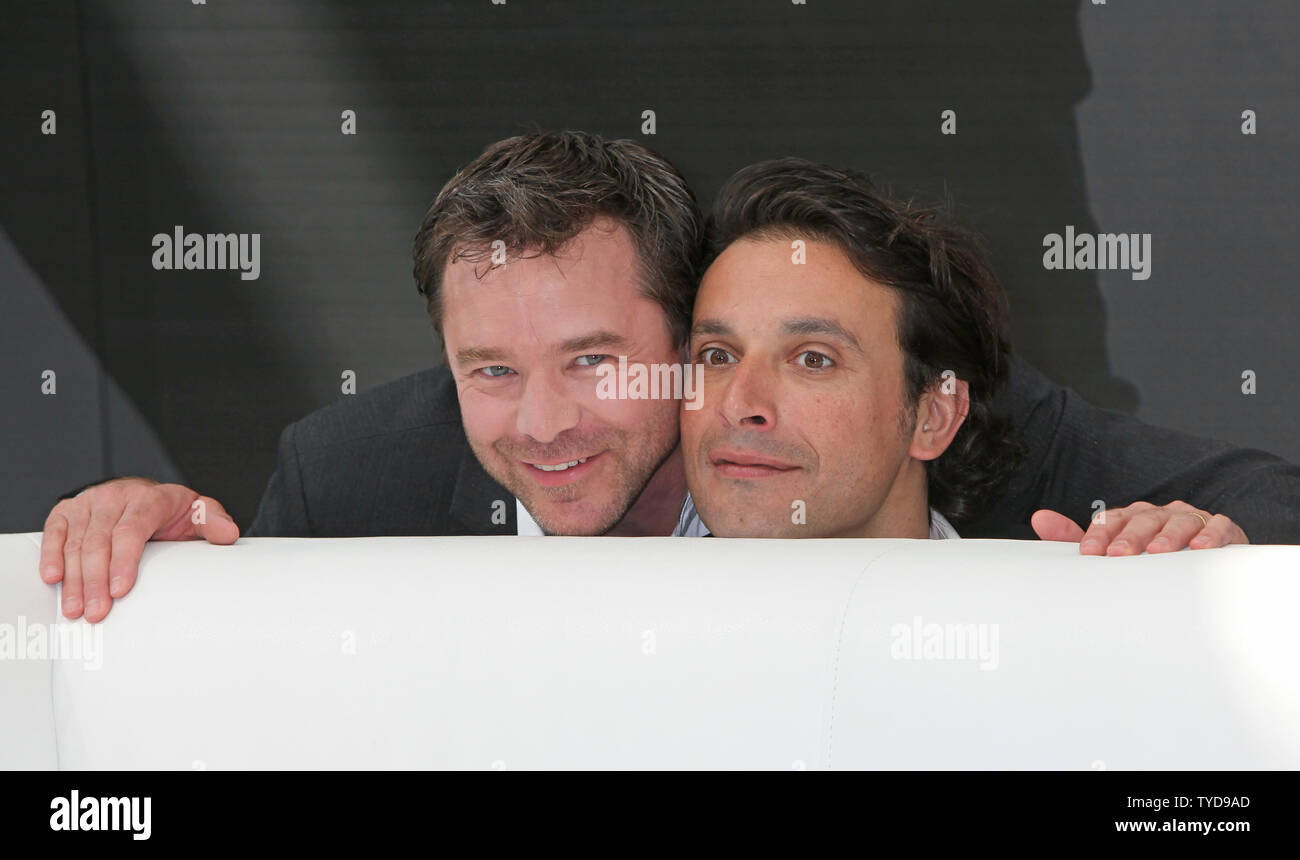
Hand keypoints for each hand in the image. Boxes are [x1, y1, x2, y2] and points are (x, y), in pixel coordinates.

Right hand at [39, 477, 239, 621]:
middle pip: (100, 542)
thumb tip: (228, 534)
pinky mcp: (67, 510)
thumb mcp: (197, 512)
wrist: (144, 494)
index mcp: (147, 499)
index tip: (120, 590)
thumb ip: (213, 521)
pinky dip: (50, 556)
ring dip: (73, 580)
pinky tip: (52, 578)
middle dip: (96, 582)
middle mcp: (114, 498)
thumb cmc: (171, 511)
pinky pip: (54, 533)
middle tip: (96, 613)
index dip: (124, 561)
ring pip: (75, 543)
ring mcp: (88, 503)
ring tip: (75, 610)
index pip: (131, 531)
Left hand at [1031, 500, 1247, 555]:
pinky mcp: (1222, 528)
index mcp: (1132, 516)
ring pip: (1178, 521)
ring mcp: (1191, 518)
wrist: (1203, 567)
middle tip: (1118, 555)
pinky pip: (1218, 526)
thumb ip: (1075, 538)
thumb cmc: (1151, 559)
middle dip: (1130, 536)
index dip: (1099, 534)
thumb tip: (1038, 518)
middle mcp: (1159, 513)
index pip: (1112, 520)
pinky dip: (1211, 535)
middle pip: (1143, 519)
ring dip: (1167, 536)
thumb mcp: (1113, 550)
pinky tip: (1200, 548)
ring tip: (1157, 553)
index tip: (1088, 553)